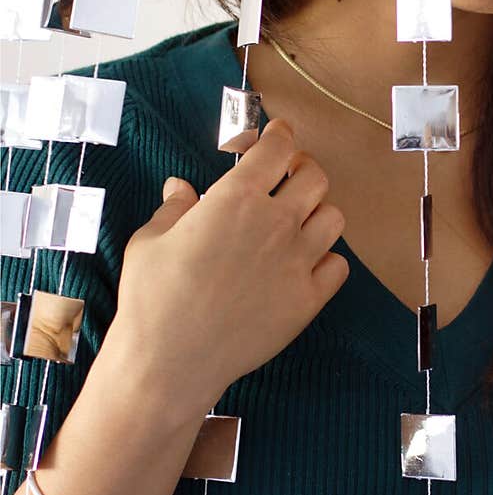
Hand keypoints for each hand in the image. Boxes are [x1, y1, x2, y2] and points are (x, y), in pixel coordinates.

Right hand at [111, 118, 349, 416]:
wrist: (170, 361)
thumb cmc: (153, 298)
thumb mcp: (151, 241)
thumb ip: (174, 208)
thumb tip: (181, 188)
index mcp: (236, 198)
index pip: (277, 148)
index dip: (280, 135)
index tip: (279, 133)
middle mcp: (275, 223)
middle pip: (315, 177)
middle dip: (303, 169)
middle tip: (289, 176)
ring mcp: (297, 262)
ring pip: (333, 218)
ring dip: (318, 212)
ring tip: (299, 220)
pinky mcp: (308, 300)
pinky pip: (338, 266)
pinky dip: (327, 259)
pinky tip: (306, 263)